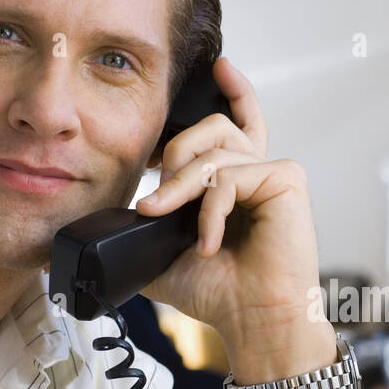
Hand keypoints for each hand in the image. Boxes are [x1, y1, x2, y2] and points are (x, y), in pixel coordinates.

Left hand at [136, 58, 342, 388]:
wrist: (253, 321)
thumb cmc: (220, 294)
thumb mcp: (164, 253)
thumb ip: (144, 227)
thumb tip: (100, 222)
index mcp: (240, 182)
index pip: (238, 121)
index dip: (232, 90)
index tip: (218, 67)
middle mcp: (260, 171)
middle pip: (210, 127)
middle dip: (173, 158)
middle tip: (154, 202)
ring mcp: (275, 174)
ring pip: (214, 151)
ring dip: (180, 187)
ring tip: (166, 219)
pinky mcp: (287, 181)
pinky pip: (232, 174)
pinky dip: (211, 209)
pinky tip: (208, 243)